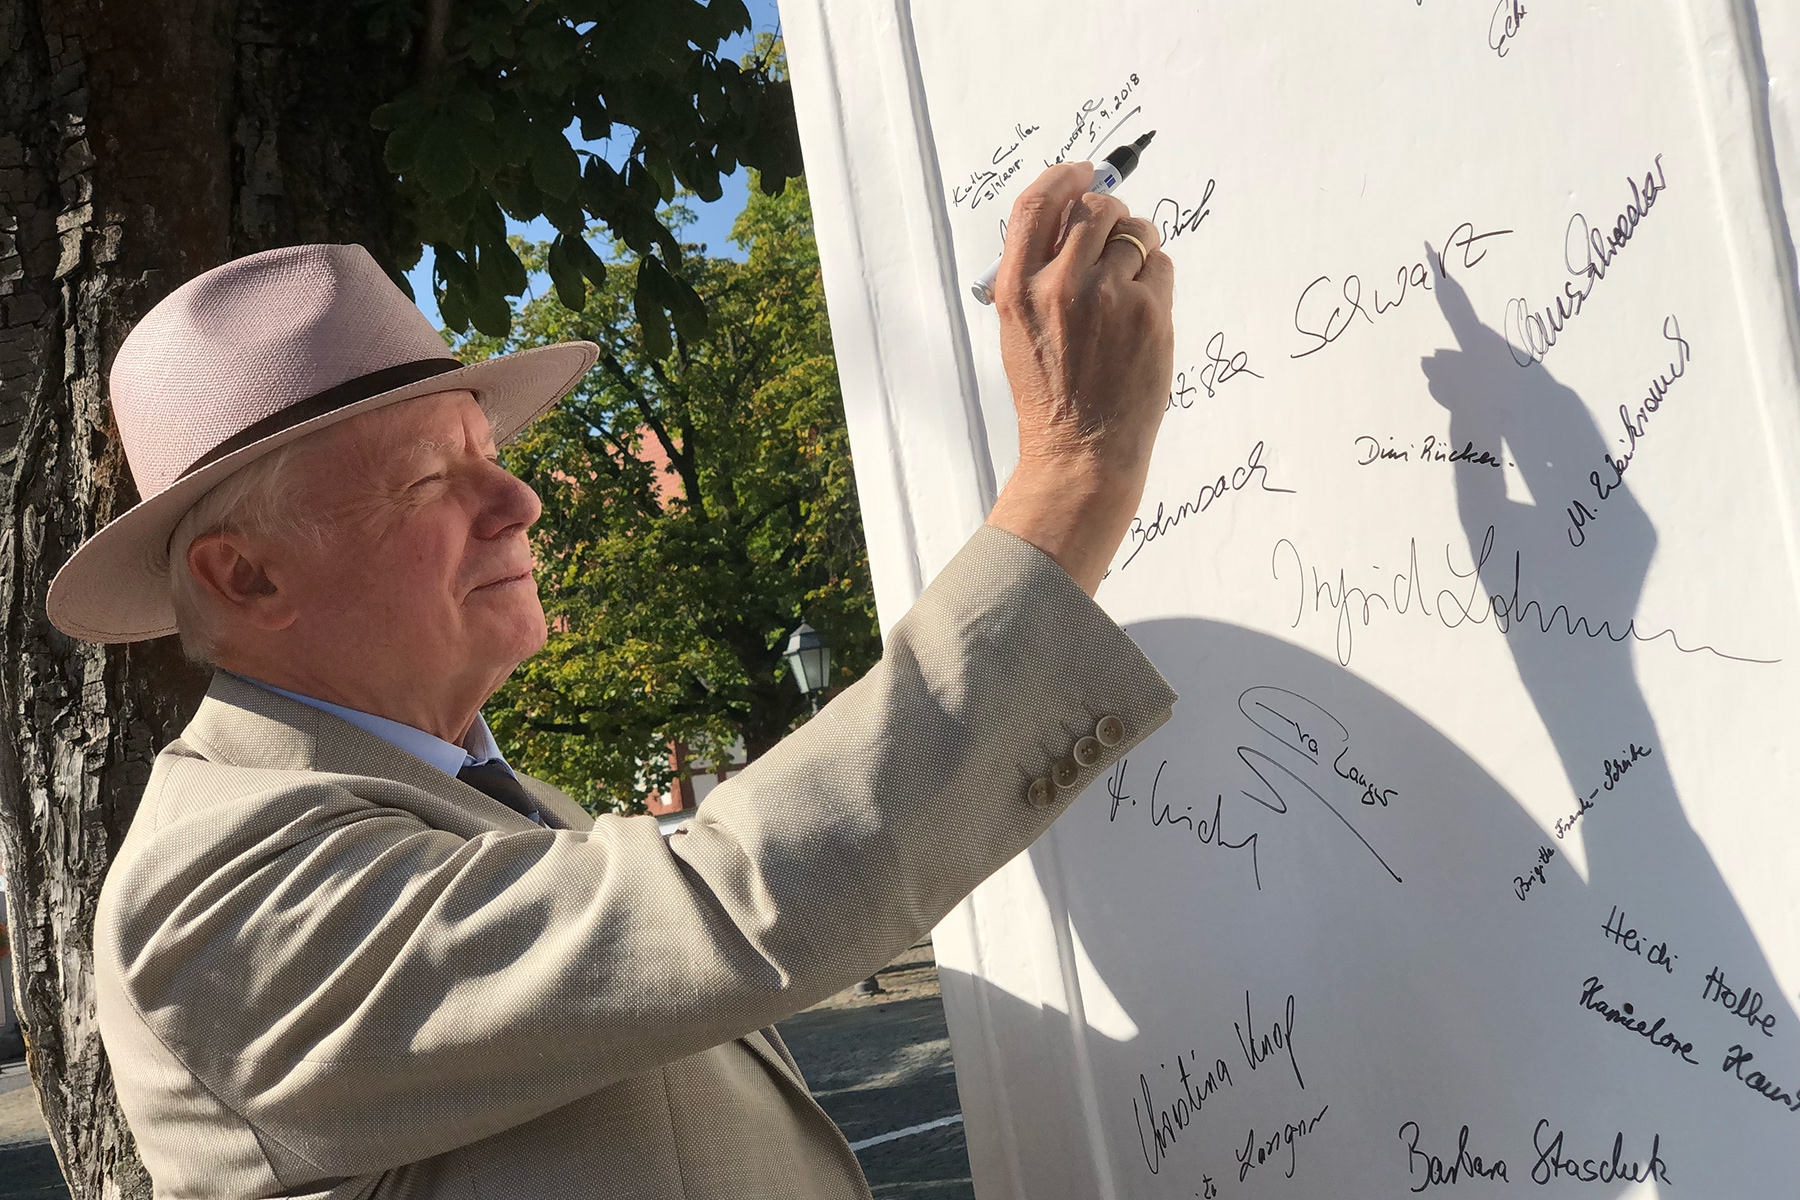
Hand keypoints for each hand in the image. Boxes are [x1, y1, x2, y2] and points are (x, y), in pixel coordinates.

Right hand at [984, 162, 1175, 593]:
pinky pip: (1161, 265)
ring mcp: (1109, 298)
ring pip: (1137, 232)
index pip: (1038, 202)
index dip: (1065, 176)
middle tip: (1112, 238)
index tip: (1086, 171)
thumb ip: (1036, 269)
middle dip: (1109, 212)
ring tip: (1124, 288)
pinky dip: (1154, 279)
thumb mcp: (1018, 327)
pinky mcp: (1150, 314)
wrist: (1082, 449)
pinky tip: (1140, 313)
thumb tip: (1074, 210)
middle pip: (1096, 207)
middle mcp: (1060, 285)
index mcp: (1017, 287)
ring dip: (1136, 246)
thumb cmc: (1049, 391)